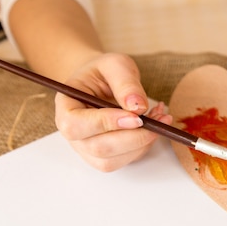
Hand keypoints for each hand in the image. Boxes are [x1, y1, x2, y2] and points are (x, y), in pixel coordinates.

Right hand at [55, 53, 172, 171]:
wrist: (102, 82)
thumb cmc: (103, 72)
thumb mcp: (115, 65)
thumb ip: (125, 82)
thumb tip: (137, 107)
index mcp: (66, 108)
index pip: (76, 125)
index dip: (106, 123)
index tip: (136, 117)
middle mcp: (73, 134)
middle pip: (98, 148)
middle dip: (133, 137)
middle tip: (159, 118)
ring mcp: (88, 150)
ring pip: (113, 160)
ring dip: (143, 142)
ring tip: (160, 117)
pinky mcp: (107, 157)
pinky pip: (127, 159)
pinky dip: (146, 144)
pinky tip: (155, 125)